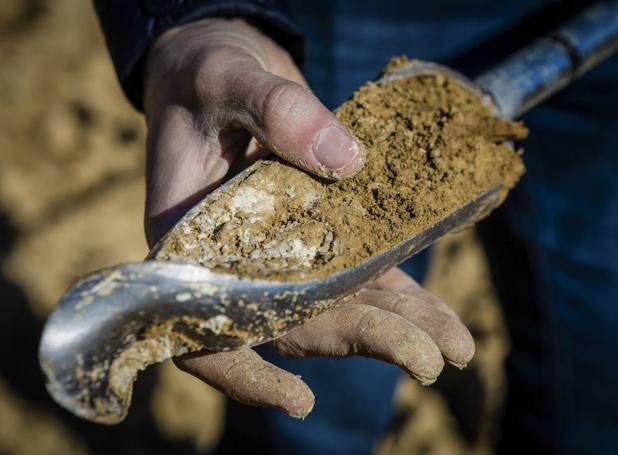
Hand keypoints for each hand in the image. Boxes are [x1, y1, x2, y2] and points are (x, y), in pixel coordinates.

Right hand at [143, 19, 472, 418]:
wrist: (222, 63)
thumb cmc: (203, 73)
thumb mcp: (227, 79)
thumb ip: (277, 112)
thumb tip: (347, 161)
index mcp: (192, 243)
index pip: (207, 329)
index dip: (245, 371)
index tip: (299, 398)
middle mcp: (234, 262)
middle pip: (291, 321)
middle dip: (357, 339)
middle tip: (425, 359)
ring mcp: (279, 252)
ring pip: (333, 305)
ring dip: (394, 327)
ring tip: (454, 347)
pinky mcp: (316, 234)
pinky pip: (357, 273)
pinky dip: (397, 294)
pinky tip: (439, 314)